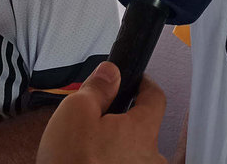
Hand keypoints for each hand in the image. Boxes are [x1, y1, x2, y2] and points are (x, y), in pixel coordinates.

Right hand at [38, 61, 167, 163]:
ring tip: (88, 148)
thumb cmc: (70, 162)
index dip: (143, 83)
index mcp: (142, 131)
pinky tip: (92, 162)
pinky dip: (113, 162)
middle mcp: (150, 158)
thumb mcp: (75, 110)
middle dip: (124, 121)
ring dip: (117, 147)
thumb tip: (111, 73)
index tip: (133, 80)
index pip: (156, 98)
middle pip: (144, 128)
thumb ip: (97, 87)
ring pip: (134, 153)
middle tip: (97, 121)